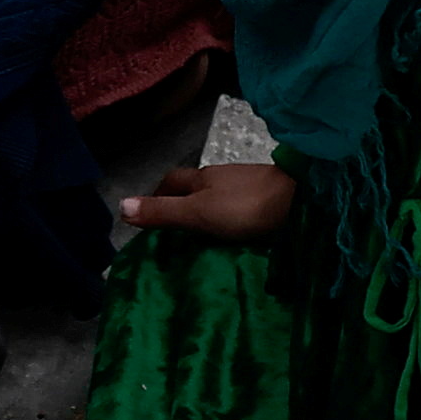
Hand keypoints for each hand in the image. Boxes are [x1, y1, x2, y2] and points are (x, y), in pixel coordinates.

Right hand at [119, 160, 290, 243]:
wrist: (300, 202)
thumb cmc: (245, 206)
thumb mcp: (197, 213)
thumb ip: (162, 212)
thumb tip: (120, 206)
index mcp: (202, 178)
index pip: (171, 181)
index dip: (157, 194)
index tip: (149, 215)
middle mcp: (222, 179)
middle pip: (194, 189)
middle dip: (181, 205)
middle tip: (172, 233)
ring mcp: (246, 188)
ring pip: (218, 199)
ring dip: (207, 215)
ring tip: (200, 240)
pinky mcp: (266, 201)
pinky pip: (239, 210)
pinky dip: (230, 221)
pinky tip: (233, 237)